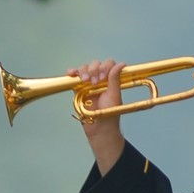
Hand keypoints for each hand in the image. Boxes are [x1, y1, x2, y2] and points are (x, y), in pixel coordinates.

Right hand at [66, 59, 126, 173]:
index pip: (108, 64)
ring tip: (86, 80)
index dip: (105, 67)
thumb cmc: (109, 114)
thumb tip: (121, 64)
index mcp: (111, 80)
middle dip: (94, 69)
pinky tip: (72, 73)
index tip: (103, 78)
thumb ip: (115, 79)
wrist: (99, 128)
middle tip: (94, 82)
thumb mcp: (114, 95)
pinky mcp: (79, 89)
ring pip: (85, 69)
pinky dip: (72, 73)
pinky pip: (74, 78)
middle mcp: (100, 80)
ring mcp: (89, 84)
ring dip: (84, 71)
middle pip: (95, 64)